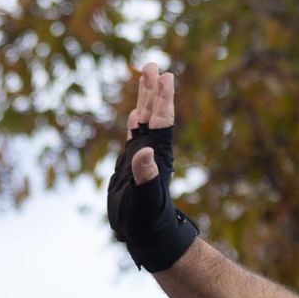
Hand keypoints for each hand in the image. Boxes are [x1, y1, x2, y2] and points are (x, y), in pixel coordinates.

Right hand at [108, 62, 197, 270]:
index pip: (161, 121)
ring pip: (144, 118)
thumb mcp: (144, 197)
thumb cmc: (146, 219)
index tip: (166, 76)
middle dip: (154, 89)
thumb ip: (145, 175)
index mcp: (156, 154)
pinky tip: (135, 111)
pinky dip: (135, 119)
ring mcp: (143, 154)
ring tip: (146, 73)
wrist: (145, 234)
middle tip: (153, 63)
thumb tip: (146, 153)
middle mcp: (151, 150)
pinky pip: (135, 133)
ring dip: (145, 97)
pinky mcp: (132, 161)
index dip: (163, 99)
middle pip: (154, 112)